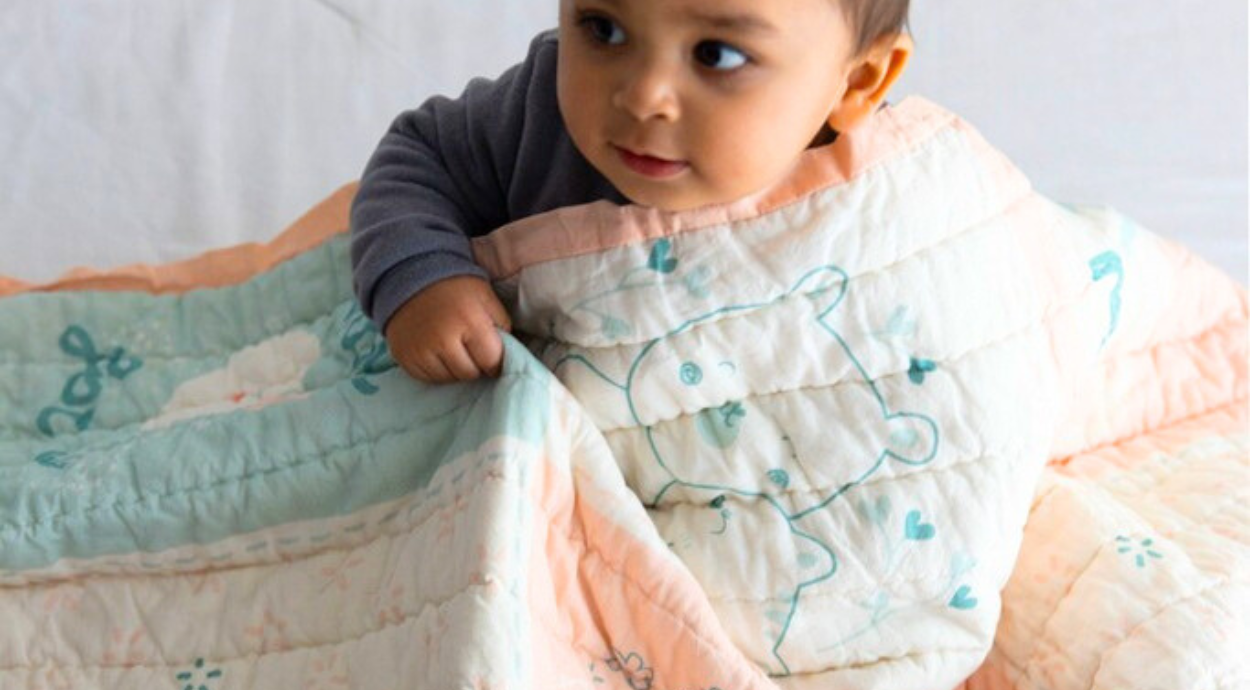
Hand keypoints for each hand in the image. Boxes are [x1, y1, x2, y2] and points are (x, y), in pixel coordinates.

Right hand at [384, 275, 511, 382]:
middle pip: (470, 374)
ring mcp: (422, 350)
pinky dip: (437, 371)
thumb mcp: (487, 298)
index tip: (492, 356)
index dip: (496, 361)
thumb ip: (502, 326)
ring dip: (457, 369)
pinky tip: (438, 353)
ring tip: (454, 349)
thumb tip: (508, 355)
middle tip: (471, 350)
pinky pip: (429, 378)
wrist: (411, 277)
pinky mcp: (406, 358)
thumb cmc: (456, 289)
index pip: (491, 361)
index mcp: (469, 322)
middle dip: (476, 365)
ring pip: (450, 379)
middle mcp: (444, 339)